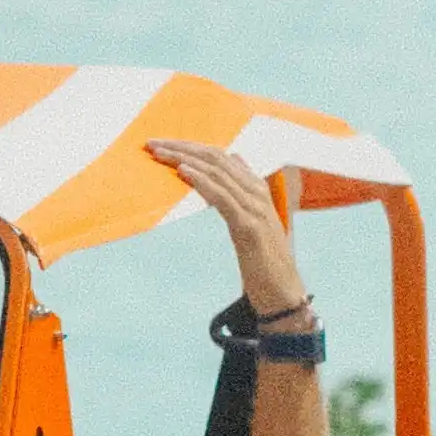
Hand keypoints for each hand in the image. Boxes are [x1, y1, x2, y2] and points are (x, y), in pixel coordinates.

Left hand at [144, 138, 306, 316]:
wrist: (282, 292)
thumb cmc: (264, 260)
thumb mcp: (252, 221)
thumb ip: (243, 192)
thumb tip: (235, 159)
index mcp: (256, 188)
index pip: (220, 156)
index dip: (190, 146)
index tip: (163, 144)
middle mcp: (257, 192)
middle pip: (215, 158)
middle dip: (181, 147)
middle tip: (152, 144)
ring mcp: (255, 208)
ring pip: (216, 172)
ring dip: (184, 159)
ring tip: (160, 154)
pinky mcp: (249, 226)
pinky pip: (222, 196)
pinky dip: (201, 181)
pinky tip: (183, 172)